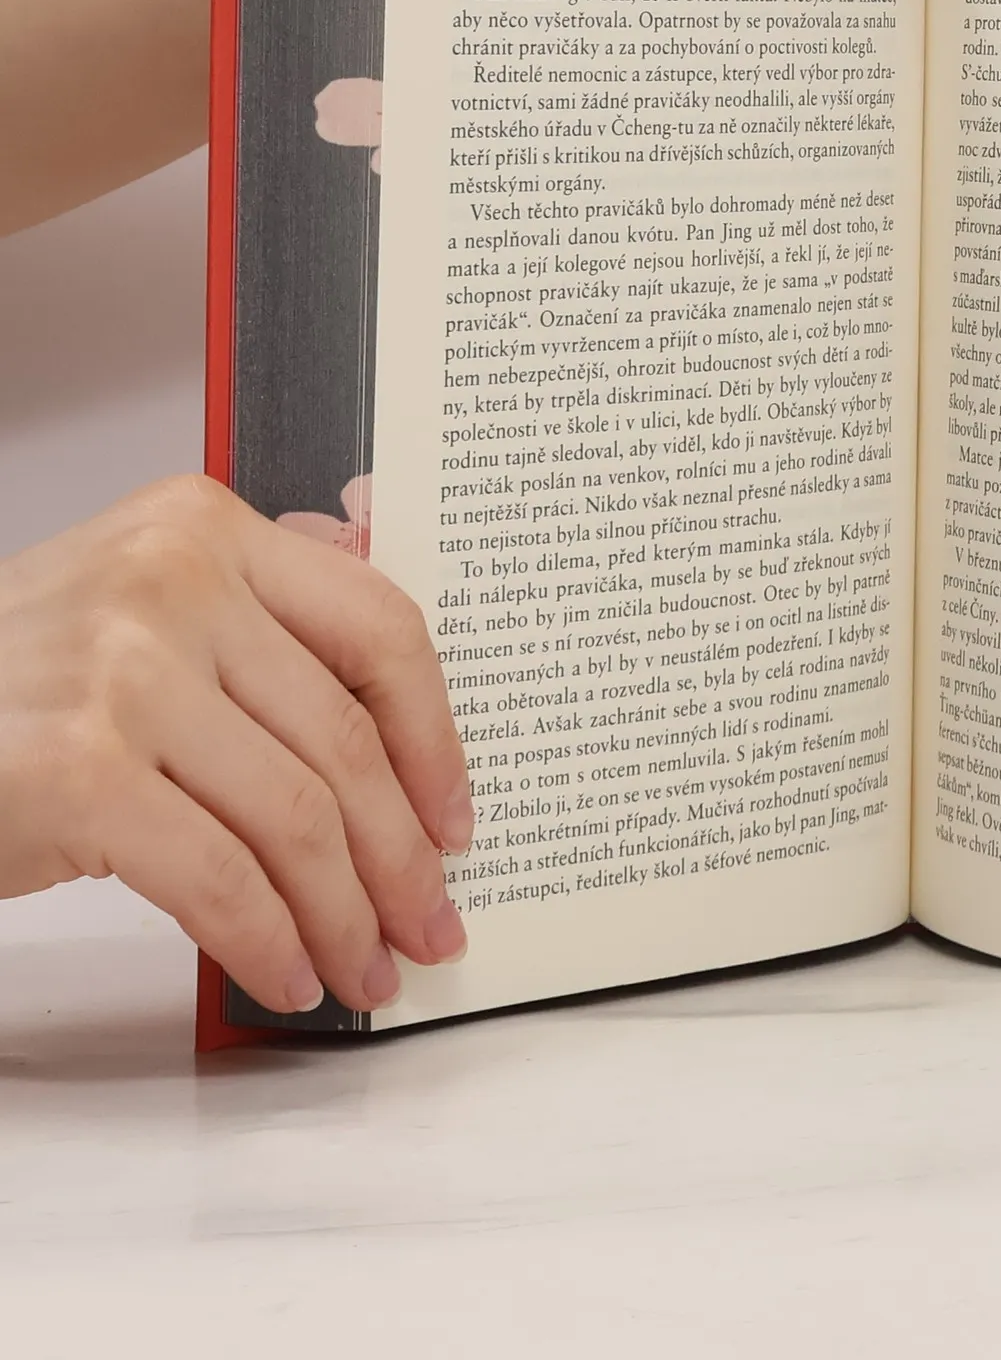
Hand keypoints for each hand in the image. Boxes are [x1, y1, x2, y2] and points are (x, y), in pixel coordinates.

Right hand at [0, 477, 471, 1013]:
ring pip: (296, 816)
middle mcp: (173, 581)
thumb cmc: (10, 678)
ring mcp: (125, 674)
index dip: (437, 736)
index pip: (378, 623)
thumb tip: (396, 650)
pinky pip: (220, 877)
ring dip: (346, 914)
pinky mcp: (79, 771)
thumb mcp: (135, 603)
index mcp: (204, 526)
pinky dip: (268, 941)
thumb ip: (260, 606)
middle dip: (403, 854)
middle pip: (345, 736)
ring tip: (368, 966)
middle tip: (432, 921)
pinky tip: (289, 975)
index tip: (455, 815)